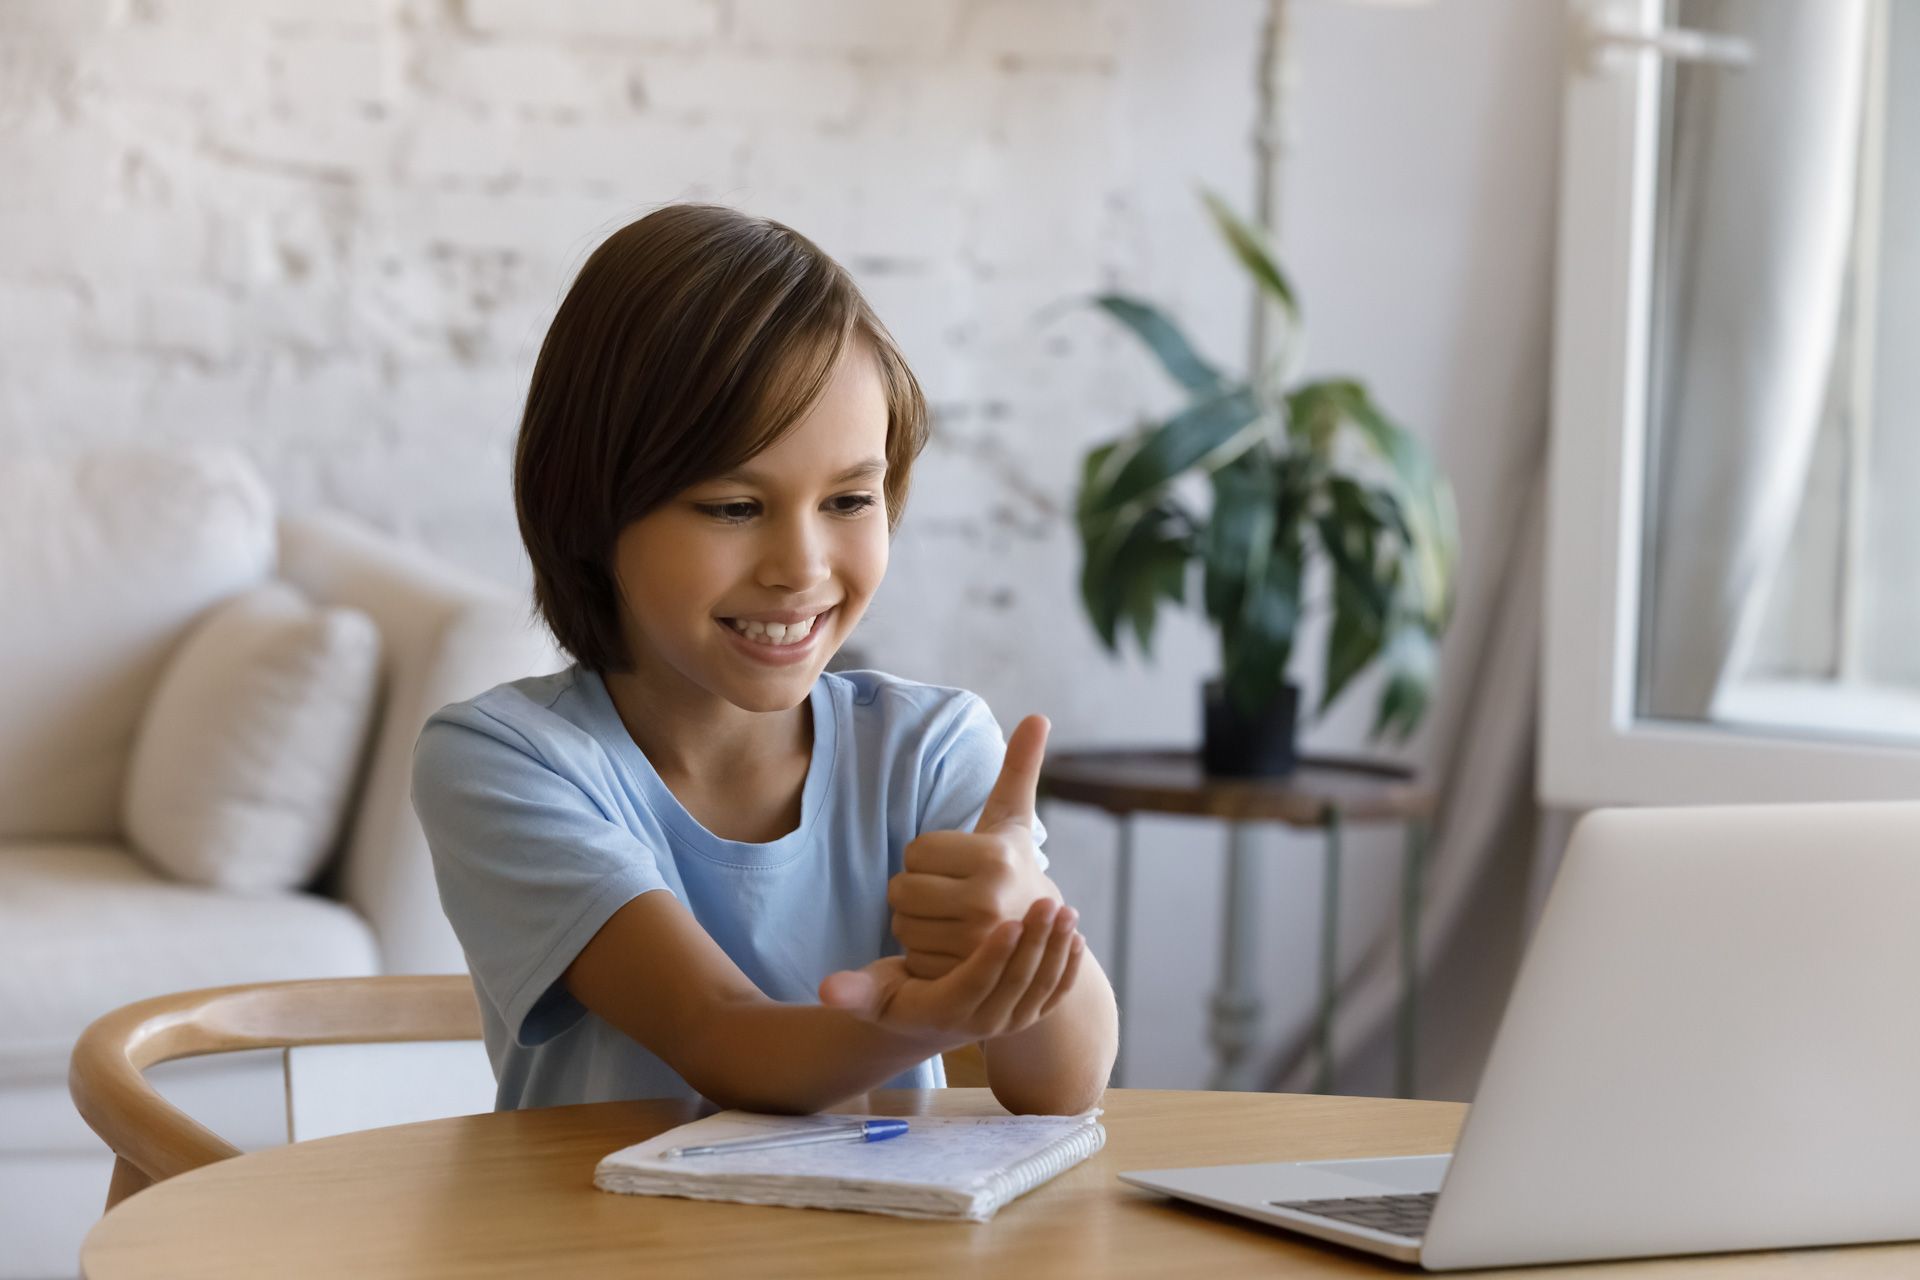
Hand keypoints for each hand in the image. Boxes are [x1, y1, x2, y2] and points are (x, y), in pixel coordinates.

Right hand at [819, 897, 1084, 1041]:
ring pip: (1039, 986)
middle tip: (1052, 902)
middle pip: (1014, 983)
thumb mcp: (875, 995)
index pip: (975, 985)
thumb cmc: (899, 997)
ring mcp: (1011, 1022)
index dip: (993, 957)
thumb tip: (826, 991)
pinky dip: (1068, 966)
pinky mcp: (1029, 1013)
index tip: (1009, 922)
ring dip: (1055, 950)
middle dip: (1035, 945)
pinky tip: (1076, 934)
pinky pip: (1054, 991)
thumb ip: (853, 992)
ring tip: (1067, 911)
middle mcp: (984, 1024)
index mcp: (947, 1013)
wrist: (932, 1020)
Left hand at [890, 714, 1063, 979]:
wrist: (1040, 945)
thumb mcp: (1013, 822)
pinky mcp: (962, 977)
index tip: (958, 866)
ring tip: (951, 920)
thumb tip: (1038, 716)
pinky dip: (920, 953)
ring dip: (915, 922)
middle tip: (950, 895)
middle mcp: (988, 900)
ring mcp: (975, 944)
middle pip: (902, 888)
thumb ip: (1020, 768)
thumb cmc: (1014, 871)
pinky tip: (948, 949)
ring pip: (901, 923)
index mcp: (995, 858)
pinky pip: (909, 956)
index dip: (928, 858)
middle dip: (916, 890)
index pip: (916, 851)